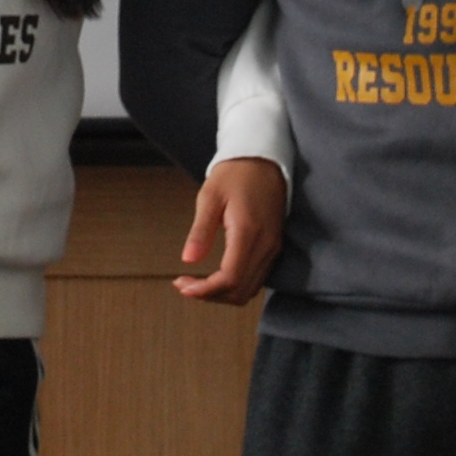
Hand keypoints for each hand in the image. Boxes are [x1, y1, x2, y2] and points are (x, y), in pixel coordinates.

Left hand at [174, 157, 287, 303]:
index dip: (205, 290)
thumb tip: (188, 260)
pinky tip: (216, 277)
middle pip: (240, 291)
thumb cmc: (234, 174)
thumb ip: (200, 231)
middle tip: (185, 285)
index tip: (182, 286)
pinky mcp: (273, 247)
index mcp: (248, 231)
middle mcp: (265, 245)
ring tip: (198, 284)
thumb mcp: (209, 196)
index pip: (230, 278)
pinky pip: (256, 279)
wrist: (263, 160)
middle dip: (210, 295)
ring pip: (249, 289)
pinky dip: (235, 286)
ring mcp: (273, 248)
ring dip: (223, 294)